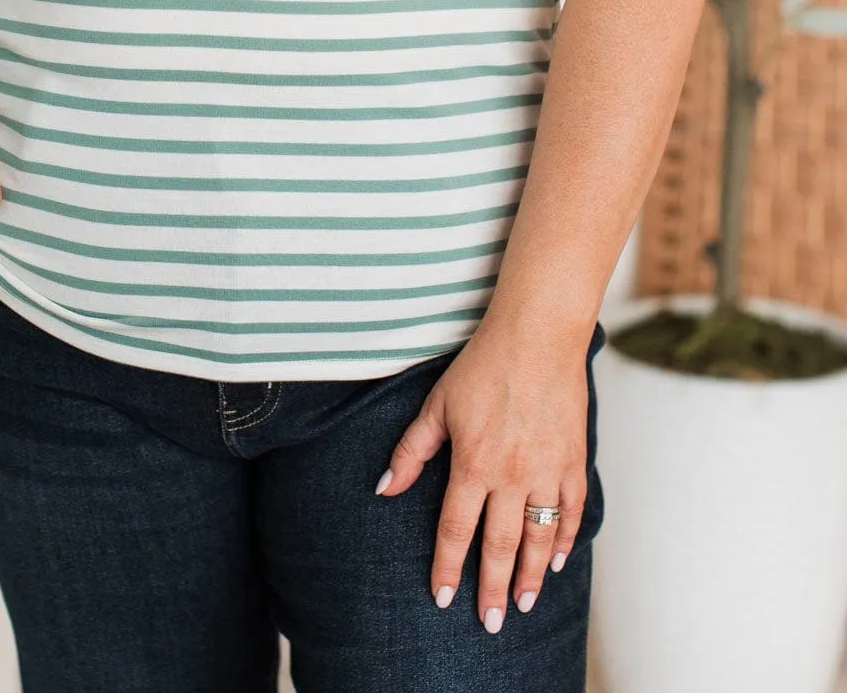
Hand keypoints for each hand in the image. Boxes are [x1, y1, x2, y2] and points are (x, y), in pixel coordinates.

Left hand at [374, 317, 589, 631]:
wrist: (538, 335)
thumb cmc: (482, 365)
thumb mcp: (437, 405)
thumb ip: (412, 451)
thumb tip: (384, 489)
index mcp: (473, 463)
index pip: (455, 529)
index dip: (446, 566)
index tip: (443, 598)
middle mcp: (512, 475)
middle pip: (499, 546)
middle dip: (491, 589)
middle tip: (489, 623)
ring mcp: (547, 470)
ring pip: (538, 537)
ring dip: (530, 575)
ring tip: (522, 604)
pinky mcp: (573, 460)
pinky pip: (571, 511)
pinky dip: (565, 539)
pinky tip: (557, 560)